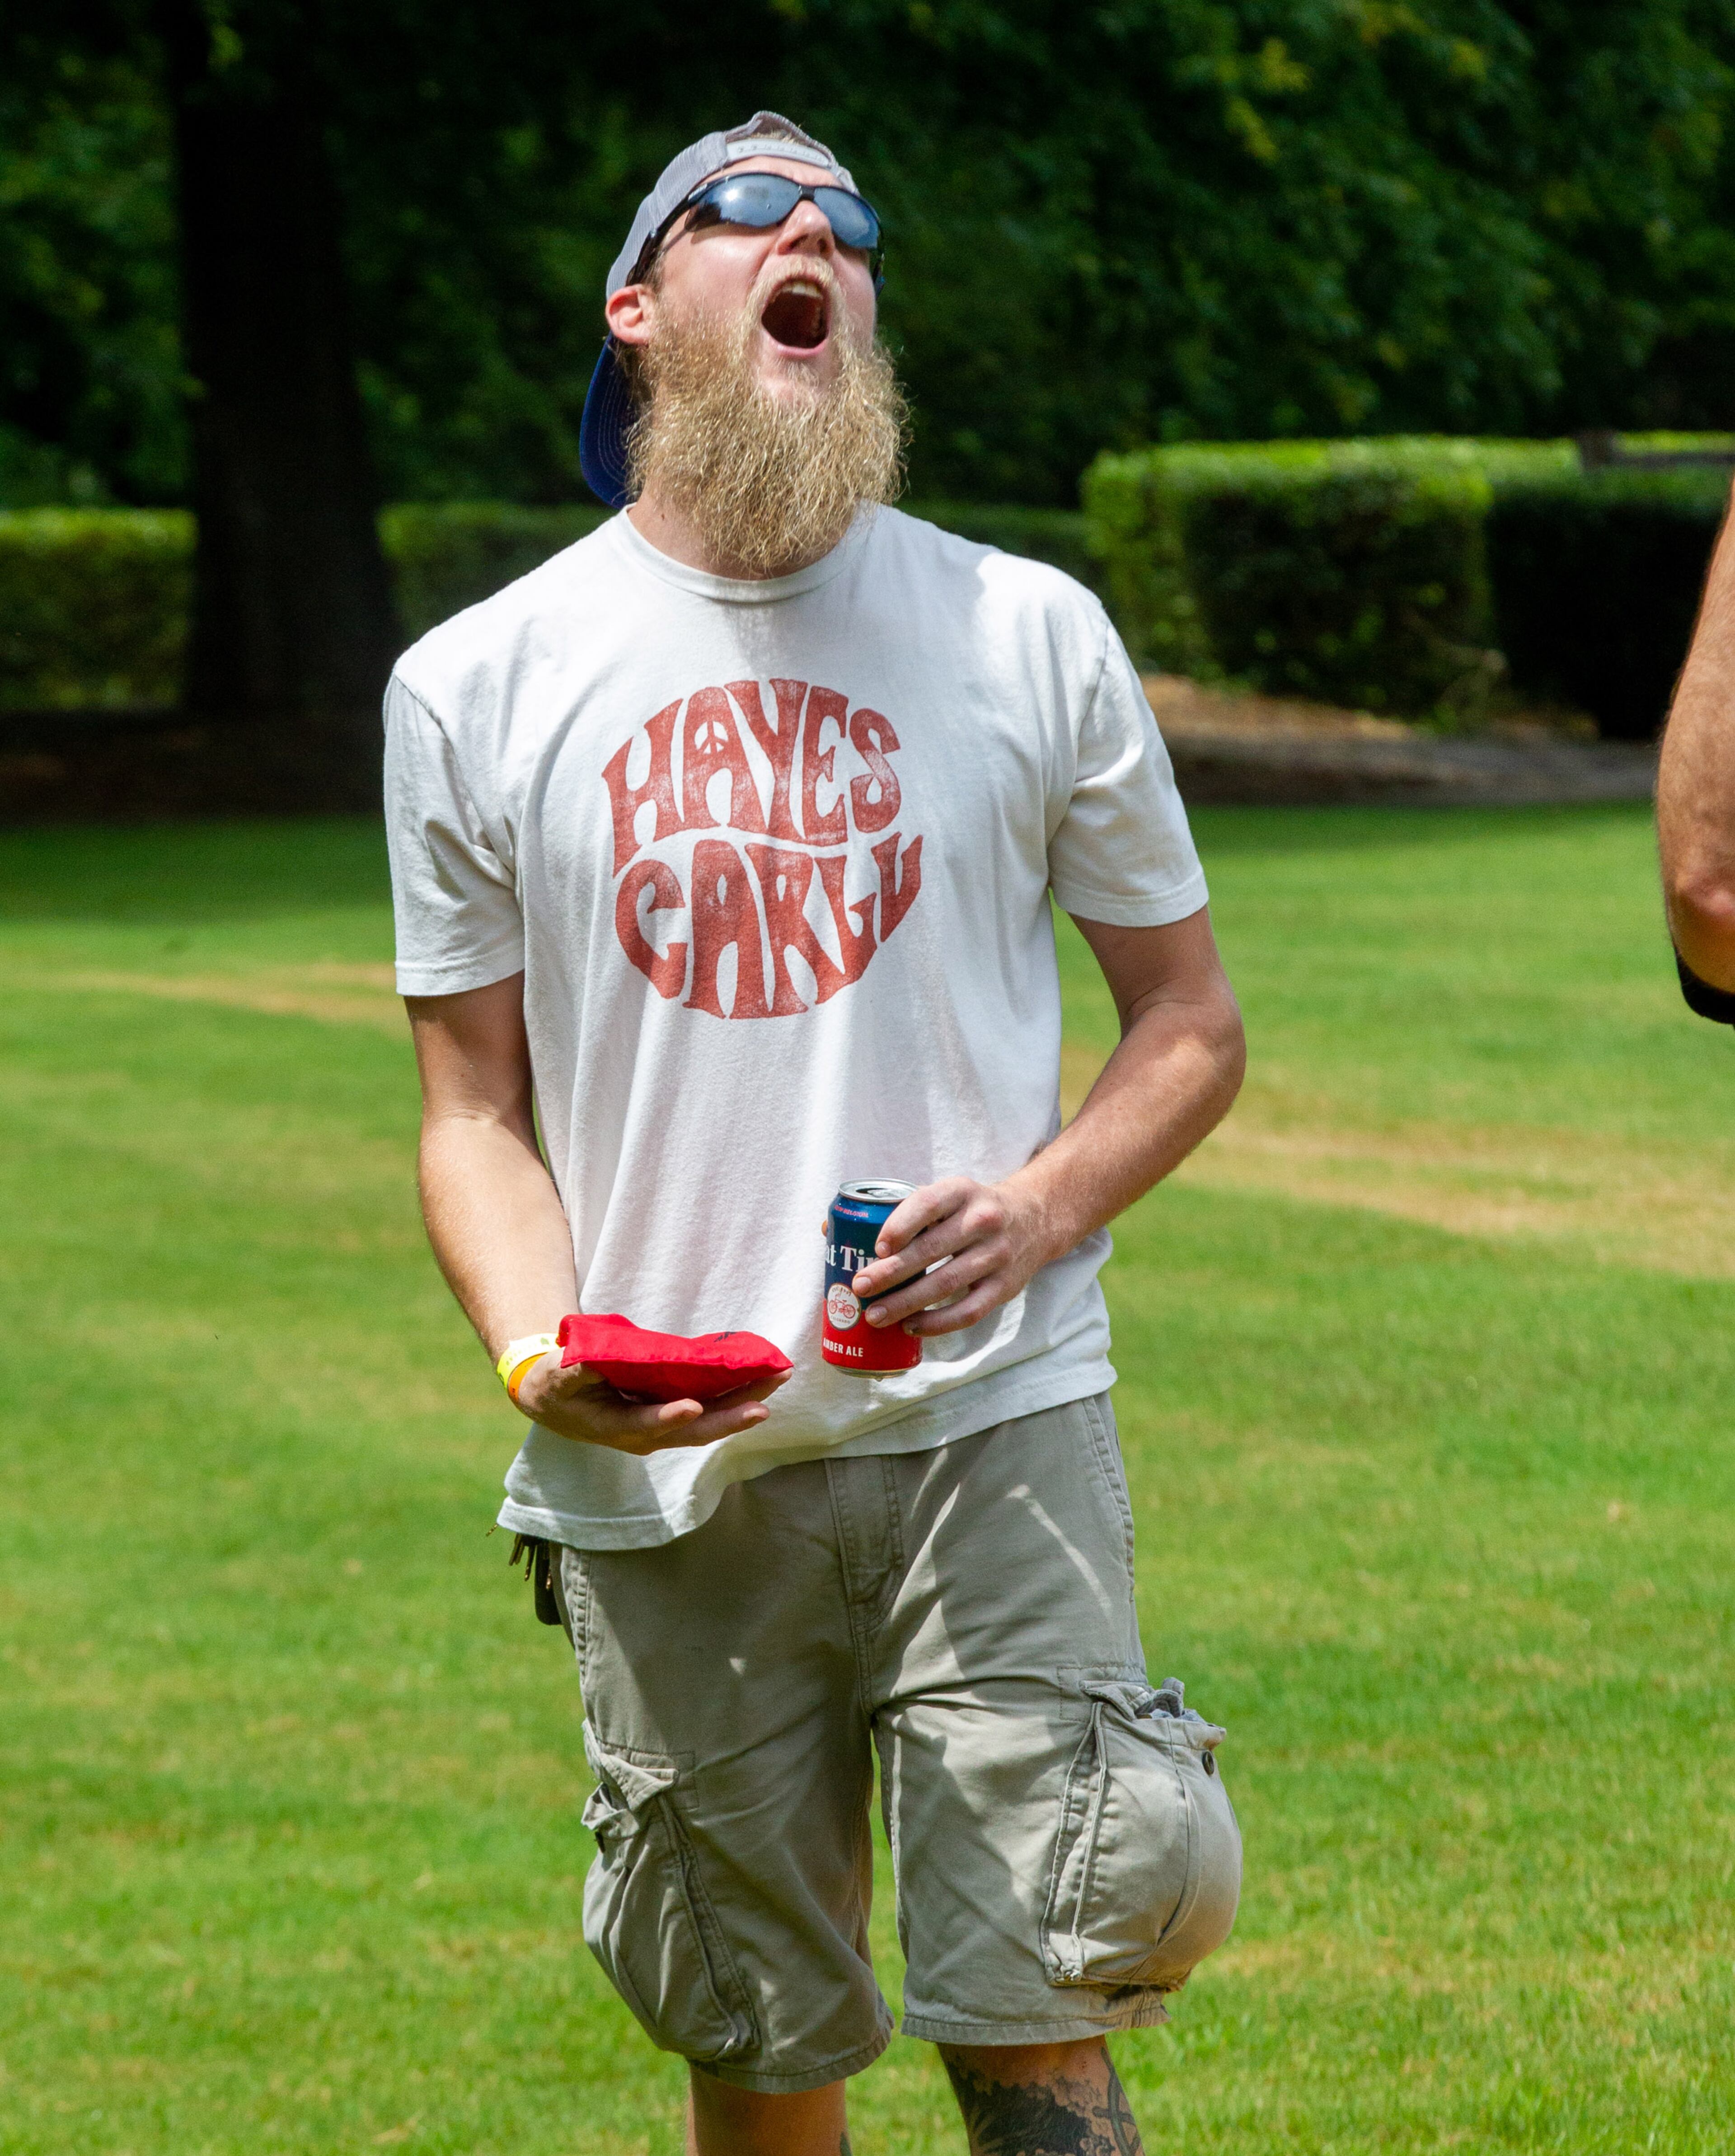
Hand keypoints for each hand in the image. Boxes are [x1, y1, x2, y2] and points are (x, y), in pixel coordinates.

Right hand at [513, 1354, 790, 1454]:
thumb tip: (584, 1361)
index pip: (645, 1425)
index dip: (667, 1418)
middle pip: (693, 1430)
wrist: (558, 1404)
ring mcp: (663, 1428)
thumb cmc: (558, 1386)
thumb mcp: (558, 1378)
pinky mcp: (673, 1415)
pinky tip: (760, 1378)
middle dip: (730, 1417)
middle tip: (764, 1403)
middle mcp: (646, 1434)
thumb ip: (573, 1372)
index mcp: (615, 1426)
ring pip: (709, 1422)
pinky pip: (709, 1410)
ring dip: (744, 1403)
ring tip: (777, 1380)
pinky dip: (735, 1396)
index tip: (692, 1408)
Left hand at [850, 1175, 1052, 1338]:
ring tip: (874, 1316)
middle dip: (891, 1273)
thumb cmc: (970, 1210)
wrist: (1036, 1218)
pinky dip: (938, 1323)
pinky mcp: (1005, 1287)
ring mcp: (997, 1255)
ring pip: (946, 1284)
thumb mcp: (946, 1195)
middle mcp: (983, 1220)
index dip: (900, 1224)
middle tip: (859, 1287)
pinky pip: (969, 1311)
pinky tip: (911, 1327)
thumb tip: (830, 1231)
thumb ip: (899, 1210)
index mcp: (962, 1191)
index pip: (928, 1203)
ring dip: (906, 1303)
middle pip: (932, 1250)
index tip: (876, 1246)